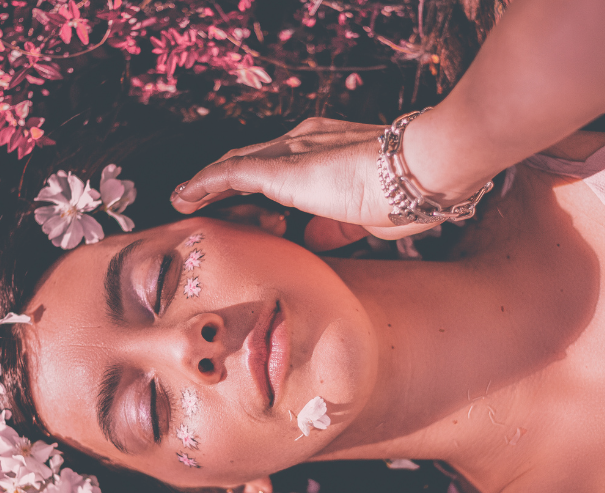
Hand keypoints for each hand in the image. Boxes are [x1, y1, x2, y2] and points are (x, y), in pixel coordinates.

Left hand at [170, 117, 473, 251]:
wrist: (421, 171)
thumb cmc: (411, 194)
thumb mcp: (368, 219)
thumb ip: (336, 227)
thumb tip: (312, 238)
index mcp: (329, 151)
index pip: (284, 165)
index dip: (261, 185)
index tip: (249, 209)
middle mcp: (306, 142)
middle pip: (254, 161)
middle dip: (228, 182)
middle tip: (203, 203)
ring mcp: (292, 152)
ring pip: (236, 165)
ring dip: (208, 184)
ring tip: (183, 200)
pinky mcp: (281, 169)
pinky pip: (229, 174)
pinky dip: (203, 185)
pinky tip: (182, 197)